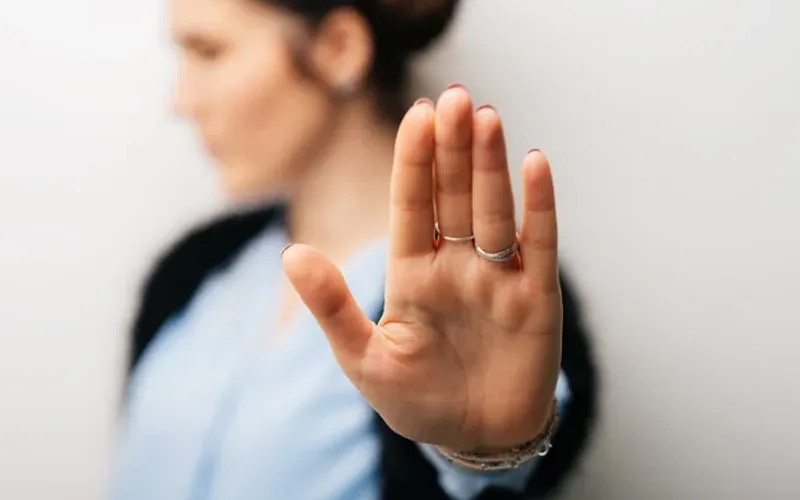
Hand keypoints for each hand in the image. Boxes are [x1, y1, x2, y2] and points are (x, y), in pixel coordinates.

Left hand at [281, 86, 561, 451]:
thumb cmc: (415, 400)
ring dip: (490, 165)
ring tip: (486, 117)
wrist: (472, 438)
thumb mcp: (364, 358)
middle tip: (454, 97)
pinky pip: (539, 243)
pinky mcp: (536, 295)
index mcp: (412, 271)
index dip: (414, 161)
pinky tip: (535, 165)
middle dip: (452, 148)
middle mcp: (455, 263)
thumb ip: (332, 306)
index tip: (417, 115)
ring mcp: (497, 275)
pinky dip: (540, 205)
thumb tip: (290, 254)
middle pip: (453, 194)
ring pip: (493, 209)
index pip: (411, 204)